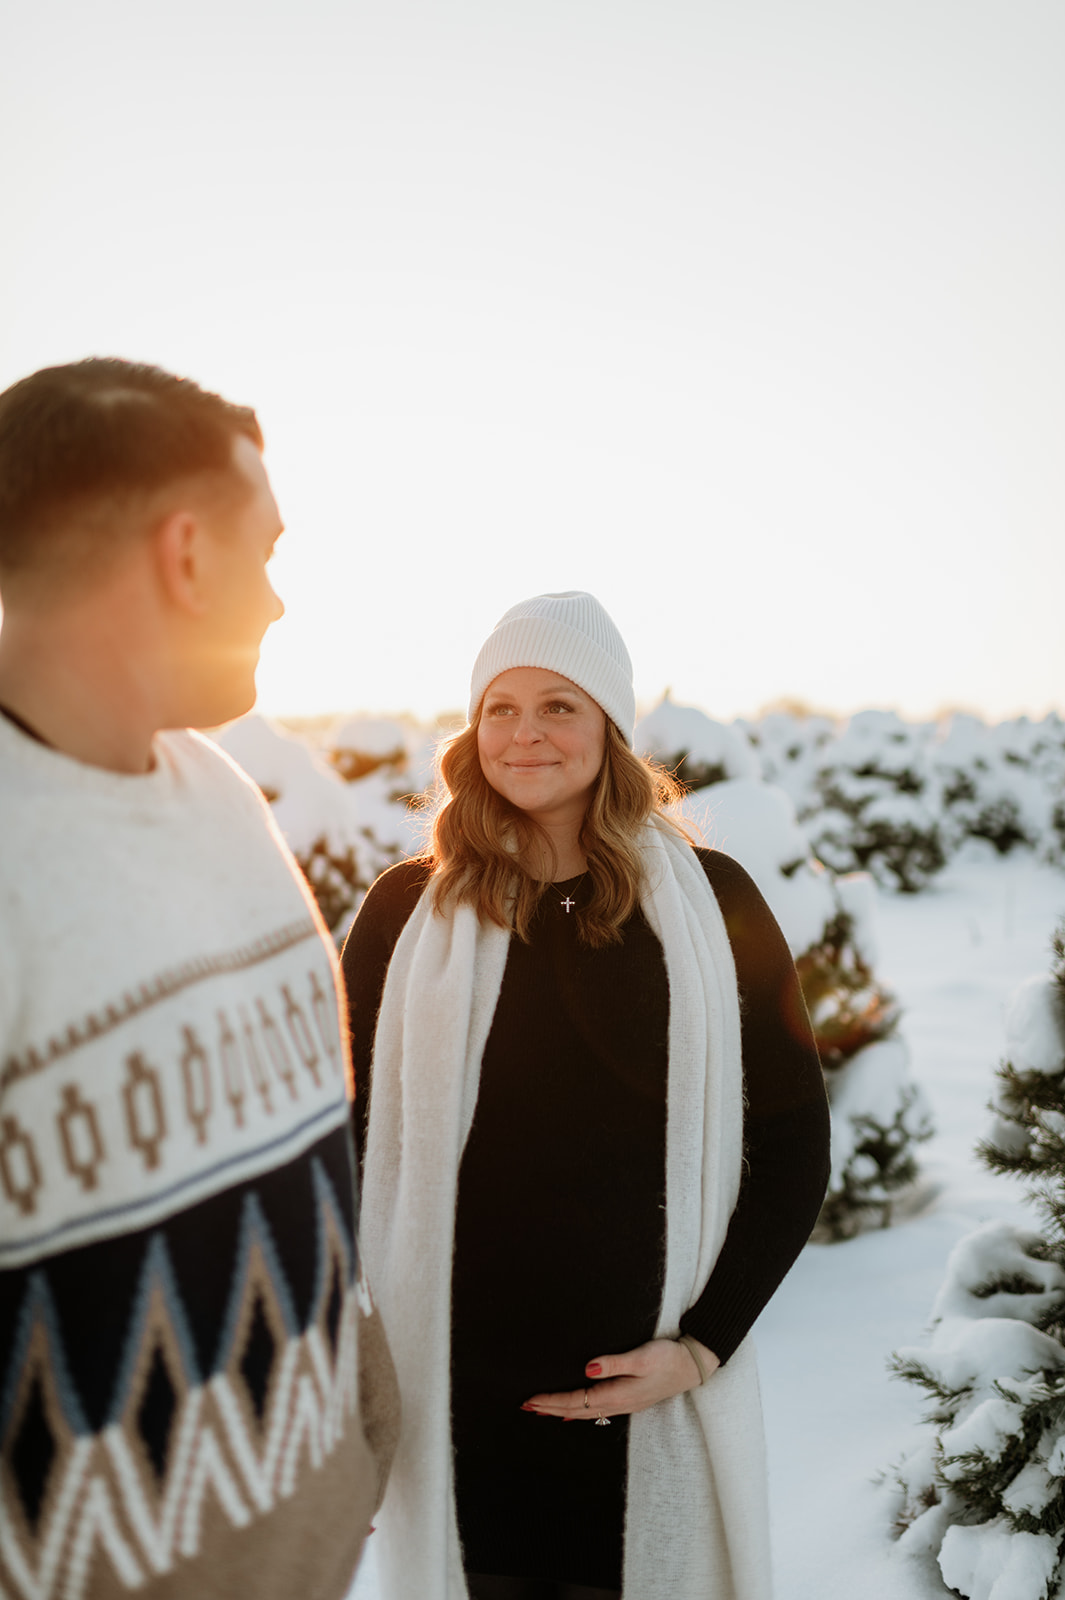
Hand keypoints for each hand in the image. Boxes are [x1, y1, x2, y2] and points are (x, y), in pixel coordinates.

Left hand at [520, 1337, 719, 1420]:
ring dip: (562, 1410)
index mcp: (618, 1395)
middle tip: (526, 1406)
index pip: (577, 1401)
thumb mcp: (642, 1357)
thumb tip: (587, 1368)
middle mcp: (619, 1404)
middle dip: (551, 1408)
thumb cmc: (669, 1358)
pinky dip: (580, 1411)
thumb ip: (614, 1363)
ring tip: (542, 1410)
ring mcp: (625, 1403)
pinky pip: (597, 1410)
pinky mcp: (630, 1398)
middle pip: (577, 1410)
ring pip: (586, 1412)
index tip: (531, 1399)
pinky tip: (574, 1413)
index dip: (553, 1401)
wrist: (694, 1366)